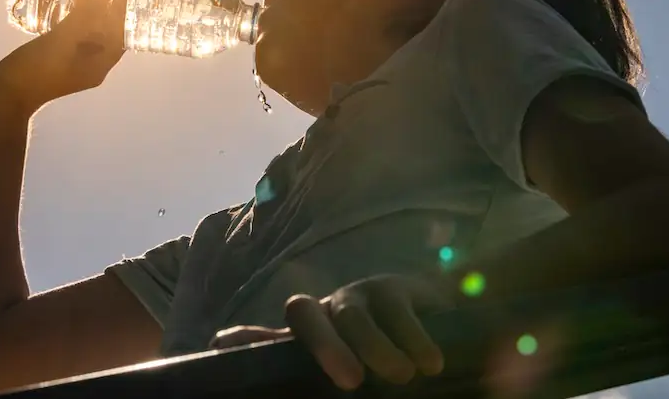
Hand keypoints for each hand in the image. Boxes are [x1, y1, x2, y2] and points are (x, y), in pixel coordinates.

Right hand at [0, 0, 126, 113]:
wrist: (3, 94)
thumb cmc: (37, 70)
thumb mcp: (63, 40)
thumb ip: (84, 16)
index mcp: (99, 65)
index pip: (122, 35)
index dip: (123, 11)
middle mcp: (91, 63)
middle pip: (103, 27)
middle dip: (98, 1)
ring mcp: (73, 59)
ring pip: (83, 25)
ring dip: (79, 3)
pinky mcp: (56, 54)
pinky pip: (66, 29)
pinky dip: (63, 12)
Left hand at [210, 274, 454, 389]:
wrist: (444, 322)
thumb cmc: (389, 356)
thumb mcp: (357, 367)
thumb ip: (309, 375)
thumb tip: (254, 358)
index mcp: (310, 339)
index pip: (270, 336)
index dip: (247, 338)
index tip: (223, 344)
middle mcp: (326, 312)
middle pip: (304, 313)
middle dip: (323, 346)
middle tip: (352, 381)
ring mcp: (356, 296)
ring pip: (351, 315)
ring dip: (377, 347)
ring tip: (404, 376)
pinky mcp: (392, 286)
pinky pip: (396, 310)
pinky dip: (413, 338)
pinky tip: (431, 362)